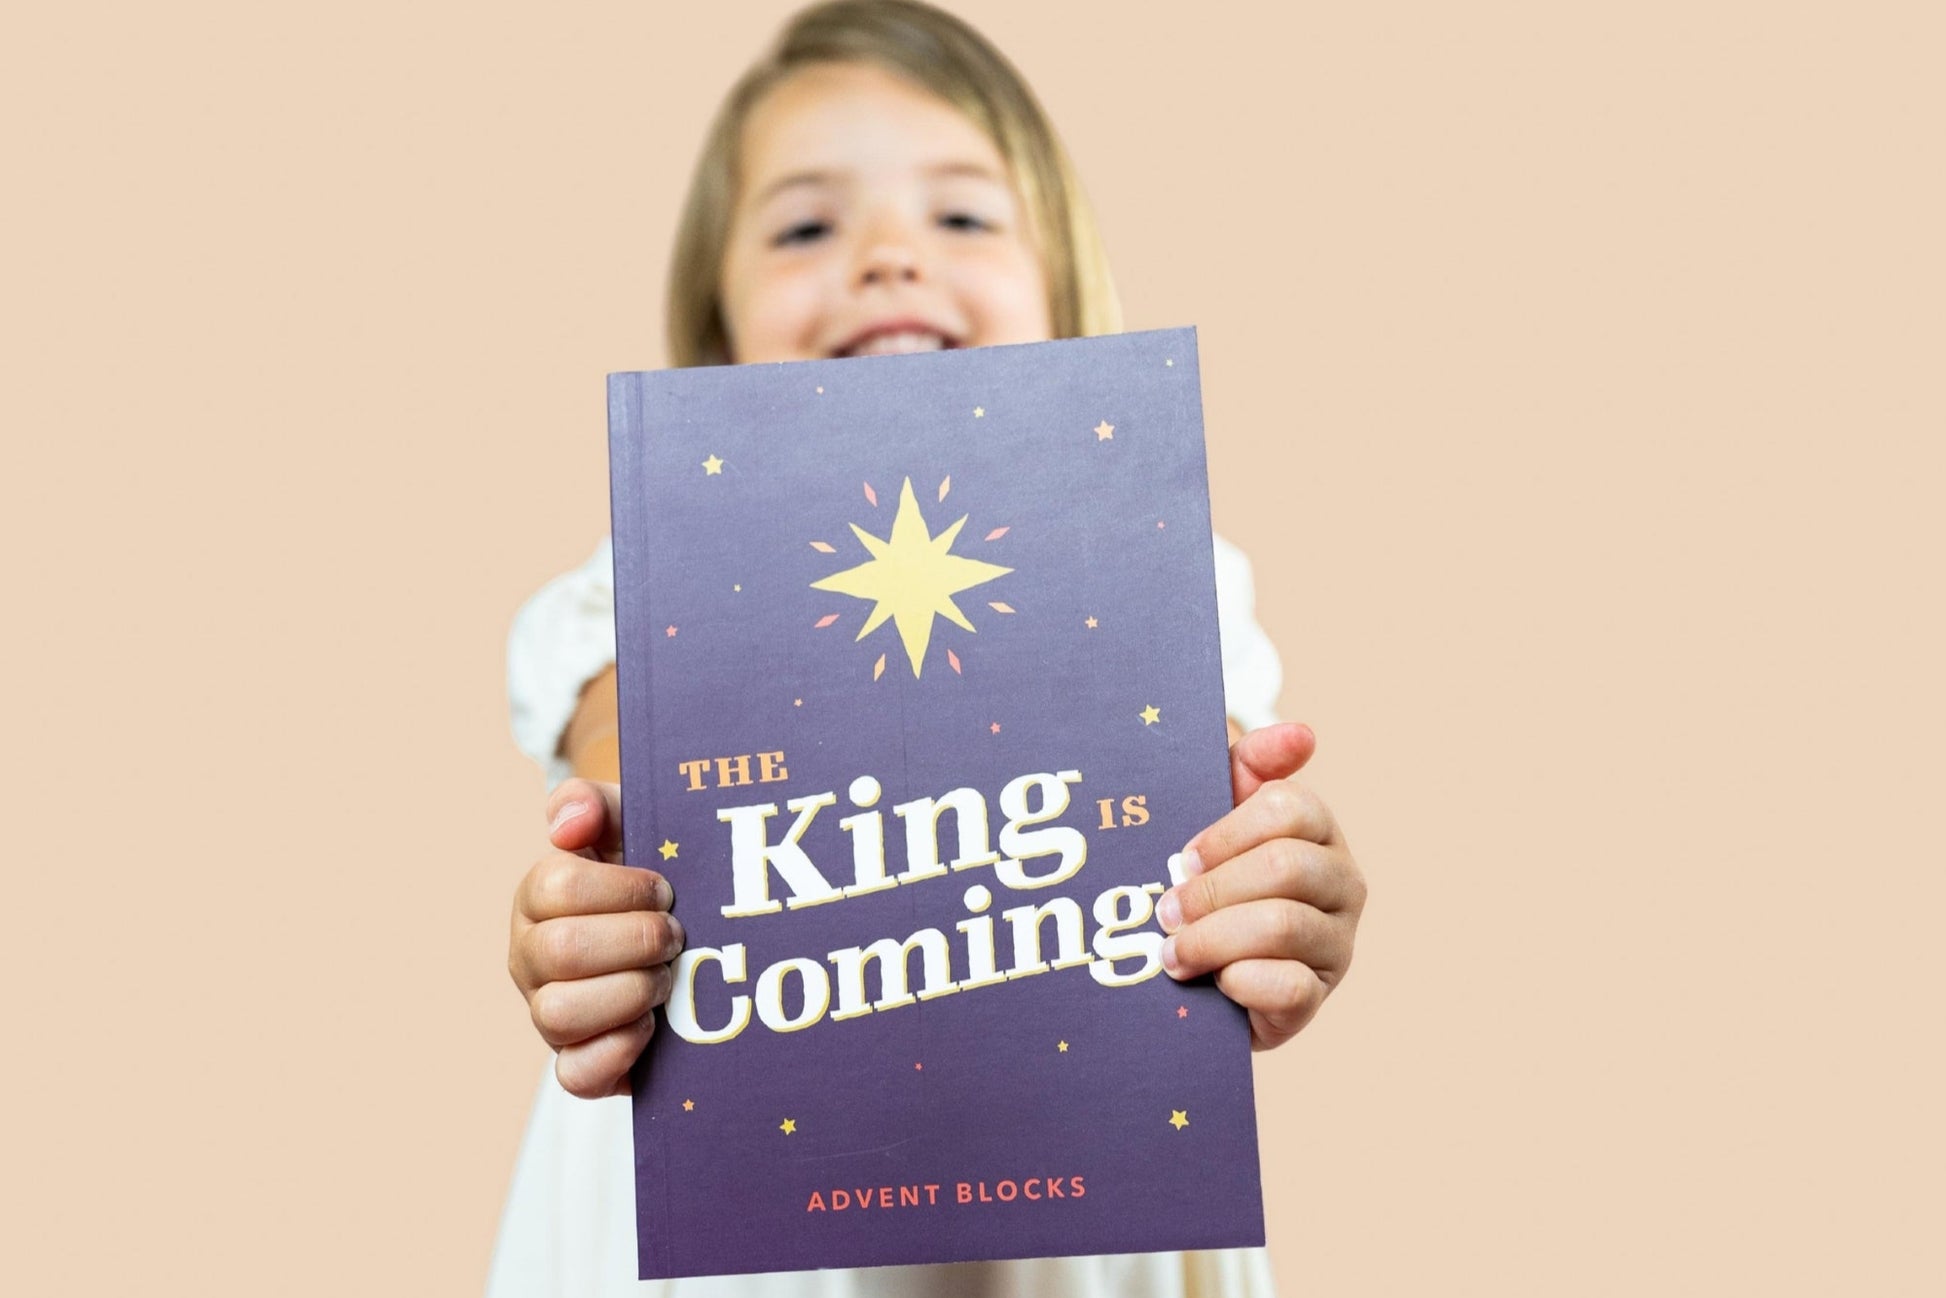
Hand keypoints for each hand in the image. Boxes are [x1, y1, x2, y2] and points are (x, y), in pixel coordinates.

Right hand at [507, 779, 685, 1096]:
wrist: (695, 935)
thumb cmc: (653, 875)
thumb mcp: (630, 824)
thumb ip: (593, 803)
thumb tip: (565, 825)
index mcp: (538, 897)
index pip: (555, 885)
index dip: (621, 887)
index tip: (665, 887)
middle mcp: (532, 958)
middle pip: (560, 951)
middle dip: (635, 939)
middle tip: (676, 934)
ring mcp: (549, 1014)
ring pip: (558, 1015)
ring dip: (630, 992)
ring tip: (667, 979)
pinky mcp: (579, 1064)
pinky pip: (575, 1075)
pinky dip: (618, 1050)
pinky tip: (653, 1026)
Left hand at [1155, 723, 1365, 1049]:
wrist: (1201, 978)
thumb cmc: (1210, 884)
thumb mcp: (1214, 817)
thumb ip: (1243, 764)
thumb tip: (1300, 733)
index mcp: (1318, 830)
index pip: (1289, 807)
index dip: (1227, 831)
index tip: (1183, 857)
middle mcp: (1342, 883)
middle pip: (1284, 866)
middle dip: (1212, 889)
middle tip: (1165, 910)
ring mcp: (1336, 944)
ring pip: (1282, 926)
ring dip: (1211, 938)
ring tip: (1172, 952)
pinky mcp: (1316, 999)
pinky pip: (1287, 987)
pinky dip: (1239, 981)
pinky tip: (1215, 982)